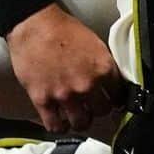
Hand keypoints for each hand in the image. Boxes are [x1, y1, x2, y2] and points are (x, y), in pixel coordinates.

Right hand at [6, 3, 124, 133]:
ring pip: (81, 123)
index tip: (112, 100)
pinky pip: (55, 126)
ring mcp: (65, 95)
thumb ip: (102, 66)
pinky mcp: (43, 100)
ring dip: (81, 121)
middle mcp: (87, 85)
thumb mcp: (94, 43)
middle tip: (93, 107)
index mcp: (103, 68)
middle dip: (99, 110)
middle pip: (102, 112)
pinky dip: (59, 127)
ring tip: (77, 117)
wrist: (34, 25)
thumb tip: (109, 82)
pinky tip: (59, 122)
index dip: (115, 98)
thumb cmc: (63, 29)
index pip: (118, 94)